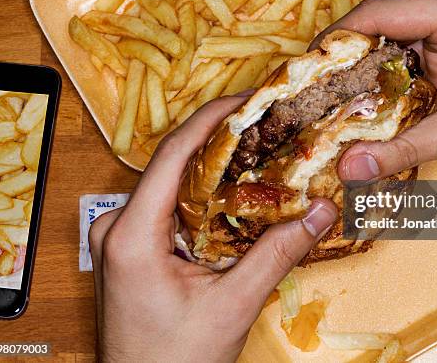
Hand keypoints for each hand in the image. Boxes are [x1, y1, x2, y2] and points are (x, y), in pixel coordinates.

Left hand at [88, 96, 336, 361]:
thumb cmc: (173, 361)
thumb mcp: (232, 305)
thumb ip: (277, 254)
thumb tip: (319, 213)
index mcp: (131, 235)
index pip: (173, 155)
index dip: (211, 120)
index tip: (245, 100)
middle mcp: (117, 227)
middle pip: (173, 164)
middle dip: (218, 140)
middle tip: (262, 123)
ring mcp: (121, 237)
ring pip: (172, 185)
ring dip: (212, 168)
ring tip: (255, 151)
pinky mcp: (131, 248)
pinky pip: (168, 206)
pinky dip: (202, 195)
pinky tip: (233, 193)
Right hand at [315, 0, 436, 180]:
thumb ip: (403, 147)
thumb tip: (350, 168)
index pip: (381, 13)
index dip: (338, 37)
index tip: (307, 67)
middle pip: (383, 35)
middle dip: (347, 66)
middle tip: (312, 97)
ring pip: (395, 61)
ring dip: (367, 88)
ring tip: (330, 113)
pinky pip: (412, 82)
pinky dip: (390, 102)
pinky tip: (368, 124)